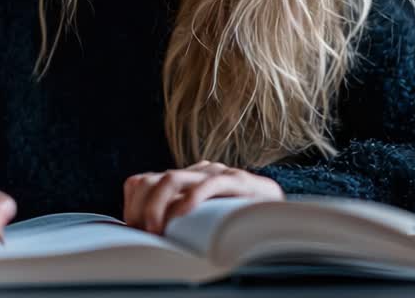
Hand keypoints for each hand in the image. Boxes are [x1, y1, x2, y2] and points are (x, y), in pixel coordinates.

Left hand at [123, 160, 284, 234]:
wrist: (283, 210)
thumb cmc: (239, 219)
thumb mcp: (201, 221)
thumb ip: (178, 223)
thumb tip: (147, 242)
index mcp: (183, 180)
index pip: (141, 182)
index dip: (132, 207)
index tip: (133, 233)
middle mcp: (194, 172)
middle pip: (150, 180)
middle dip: (140, 209)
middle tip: (144, 235)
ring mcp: (215, 173)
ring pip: (172, 178)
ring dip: (157, 206)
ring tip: (157, 230)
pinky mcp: (237, 181)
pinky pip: (210, 183)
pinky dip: (193, 197)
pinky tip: (184, 213)